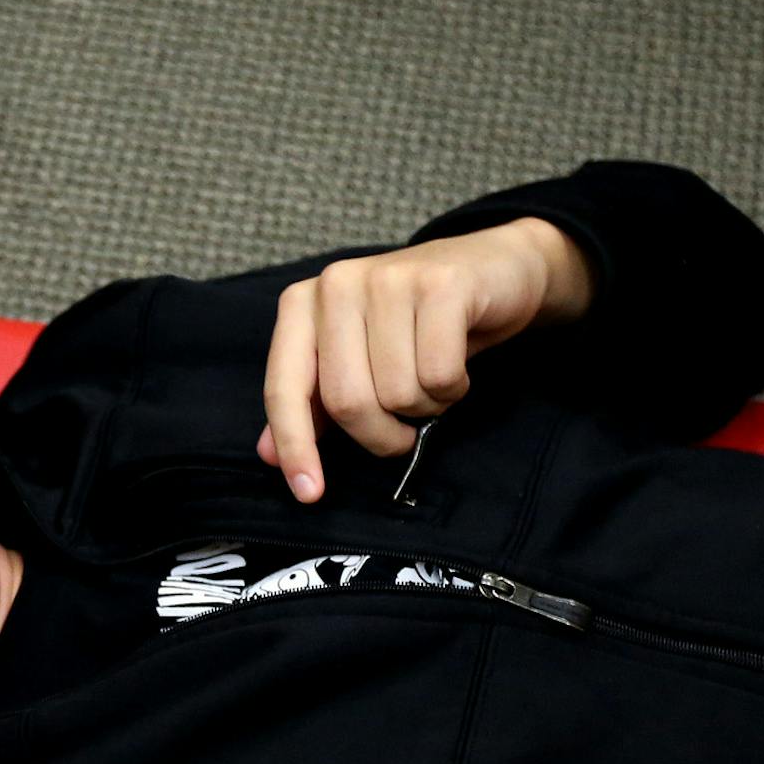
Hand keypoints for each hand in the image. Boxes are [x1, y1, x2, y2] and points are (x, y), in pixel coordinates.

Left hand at [259, 218, 593, 500]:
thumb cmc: (416, 323)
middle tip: (405, 428)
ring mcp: (388, 279)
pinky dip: (453, 388)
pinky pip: (439, 376)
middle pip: (346, 402)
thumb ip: (312, 402)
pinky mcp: (441, 285)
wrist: (495, 269)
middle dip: (381, 434)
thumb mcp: (357, 358)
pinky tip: (458, 365)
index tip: (309, 494)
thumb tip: (268, 455)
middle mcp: (336, 285)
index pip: (285, 389)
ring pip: (397, 394)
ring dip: (424, 408)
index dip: (296, 446)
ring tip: (433, 379)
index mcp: (301, 304)